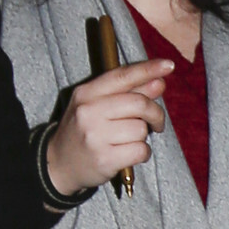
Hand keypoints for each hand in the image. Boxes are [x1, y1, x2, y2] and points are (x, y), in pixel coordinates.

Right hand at [43, 60, 167, 197]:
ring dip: (143, 137)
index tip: (168, 65)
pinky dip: (142, 153)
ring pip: (141, 129)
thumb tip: (159, 82)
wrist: (59, 163)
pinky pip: (141, 150)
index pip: (122, 76)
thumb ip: (128, 93)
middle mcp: (88, 111)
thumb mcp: (97, 106)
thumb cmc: (84, 131)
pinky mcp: (105, 158)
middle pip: (139, 104)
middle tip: (156, 123)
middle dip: (156, 113)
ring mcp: (95, 136)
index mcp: (86, 93)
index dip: (147, 70)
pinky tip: (129, 154)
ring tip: (128, 140)